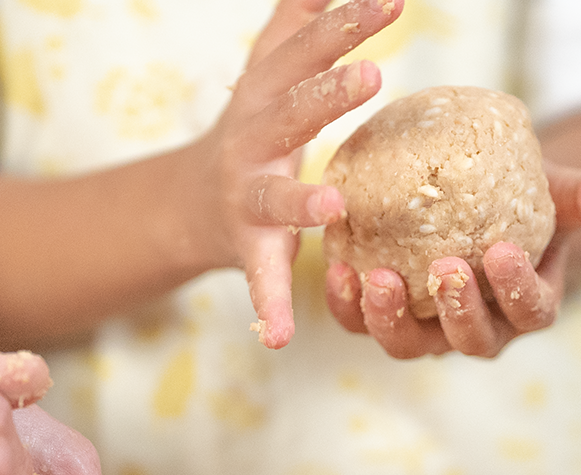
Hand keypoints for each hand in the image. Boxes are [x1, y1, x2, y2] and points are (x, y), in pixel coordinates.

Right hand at [176, 0, 402, 347]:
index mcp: (263, 95)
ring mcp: (243, 197)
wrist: (188, 203)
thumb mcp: (266, 68)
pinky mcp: (245, 248)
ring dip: (299, 204)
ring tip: (333, 210)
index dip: (343, 25)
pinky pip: (258, 278)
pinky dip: (266, 306)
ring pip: (271, 199)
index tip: (391, 1)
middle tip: (372, 76)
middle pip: (287, 114)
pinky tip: (277, 336)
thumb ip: (294, 19)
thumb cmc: (251, 127)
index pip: (305, 52)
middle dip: (324, 95)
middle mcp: (249, 140)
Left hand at [325, 162, 580, 357]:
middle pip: (470, 341)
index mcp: (530, 305)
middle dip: (457, 312)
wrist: (479, 200)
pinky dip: (347, 304)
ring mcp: (431, 330)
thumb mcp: (556, 189)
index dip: (517, 290)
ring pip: (409, 344)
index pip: (531, 310)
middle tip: (443, 269)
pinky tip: (335, 269)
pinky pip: (362, 322)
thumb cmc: (524, 196)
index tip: (502, 252)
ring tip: (374, 276)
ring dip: (389, 318)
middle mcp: (482, 329)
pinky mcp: (386, 316)